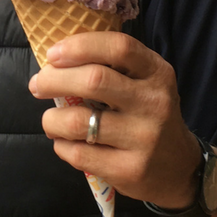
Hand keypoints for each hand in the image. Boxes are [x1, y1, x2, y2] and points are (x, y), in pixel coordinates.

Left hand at [28, 31, 200, 207]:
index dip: (81, 46)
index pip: (119, 47)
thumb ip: (112, 66)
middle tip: (38, 84)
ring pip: (78, 122)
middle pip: (94, 80)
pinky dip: (61, 146)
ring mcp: (144, 139)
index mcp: (157, 73)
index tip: (53, 53)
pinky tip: (64, 142)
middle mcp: (154, 103)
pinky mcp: (129, 171)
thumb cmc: (148, 114)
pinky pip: (79, 154)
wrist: (178, 168)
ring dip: (52, 119)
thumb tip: (57, 58)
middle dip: (54, 80)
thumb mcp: (145, 82)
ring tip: (50, 119)